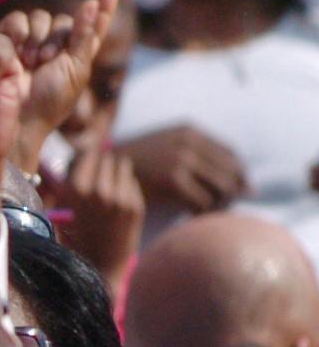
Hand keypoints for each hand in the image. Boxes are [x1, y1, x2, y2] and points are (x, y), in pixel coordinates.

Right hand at [0, 4, 113, 171]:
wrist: (15, 116)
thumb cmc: (50, 100)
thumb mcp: (76, 69)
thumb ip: (84, 36)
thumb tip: (90, 2)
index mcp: (77, 53)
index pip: (93, 24)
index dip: (103, 7)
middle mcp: (55, 45)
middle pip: (63, 20)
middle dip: (57, 37)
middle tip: (46, 60)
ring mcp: (30, 42)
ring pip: (39, 18)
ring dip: (38, 37)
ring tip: (30, 62)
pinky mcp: (7, 39)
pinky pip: (16, 20)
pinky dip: (18, 32)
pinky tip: (16, 52)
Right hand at [47, 148, 143, 289]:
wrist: (99, 268)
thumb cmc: (76, 236)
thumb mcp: (64, 206)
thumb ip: (69, 179)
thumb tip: (81, 150)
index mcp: (75, 190)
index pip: (86, 154)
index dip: (86, 158)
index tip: (86, 165)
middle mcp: (98, 191)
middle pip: (105, 157)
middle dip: (102, 164)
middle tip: (99, 178)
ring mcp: (120, 198)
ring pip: (122, 165)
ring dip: (116, 172)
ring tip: (110, 187)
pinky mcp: (136, 206)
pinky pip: (132, 182)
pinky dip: (126, 187)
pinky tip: (119, 202)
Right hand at [119, 124, 245, 213]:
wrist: (103, 166)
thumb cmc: (137, 162)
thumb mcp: (167, 147)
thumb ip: (198, 156)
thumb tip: (243, 182)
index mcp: (189, 131)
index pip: (232, 155)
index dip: (239, 176)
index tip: (236, 191)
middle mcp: (189, 142)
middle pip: (232, 173)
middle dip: (231, 193)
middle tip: (220, 206)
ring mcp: (180, 159)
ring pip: (222, 189)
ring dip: (219, 204)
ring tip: (205, 211)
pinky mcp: (172, 179)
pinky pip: (203, 202)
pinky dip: (202, 213)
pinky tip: (191, 215)